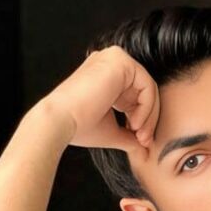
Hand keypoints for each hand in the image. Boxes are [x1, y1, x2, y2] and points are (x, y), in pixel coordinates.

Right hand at [40, 46, 159, 152]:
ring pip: (149, 88)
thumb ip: (130, 137)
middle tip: (143, 140)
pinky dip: (147, 108)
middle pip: (145, 91)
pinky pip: (147, 85)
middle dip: (149, 119)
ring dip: (149, 116)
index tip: (140, 141)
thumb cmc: (80, 127)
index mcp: (107, 76)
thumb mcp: (112, 131)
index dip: (144, 119)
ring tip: (138, 134)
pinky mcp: (120, 61)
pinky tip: (135, 124)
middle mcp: (110, 63)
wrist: (61, 121)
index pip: (137, 95)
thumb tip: (145, 152)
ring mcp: (114, 58)